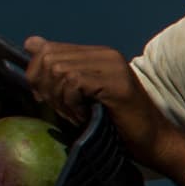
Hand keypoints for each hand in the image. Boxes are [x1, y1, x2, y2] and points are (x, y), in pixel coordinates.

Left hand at [22, 38, 184, 180]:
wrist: (154, 142)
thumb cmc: (118, 124)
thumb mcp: (82, 94)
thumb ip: (60, 69)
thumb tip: (30, 43)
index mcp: (98, 54)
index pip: (47, 49)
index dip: (37, 75)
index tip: (46, 98)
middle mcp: (106, 54)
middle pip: (48, 58)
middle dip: (45, 88)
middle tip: (62, 109)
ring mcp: (112, 67)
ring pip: (59, 70)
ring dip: (59, 99)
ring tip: (76, 115)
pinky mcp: (116, 83)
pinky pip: (74, 83)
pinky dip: (71, 104)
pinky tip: (85, 116)